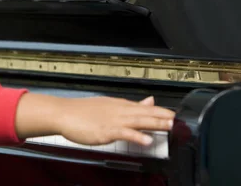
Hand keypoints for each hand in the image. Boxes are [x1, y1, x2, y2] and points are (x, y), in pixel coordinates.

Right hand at [15, 93, 174, 146]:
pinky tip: (146, 140)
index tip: (174, 114)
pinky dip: (136, 136)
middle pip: (144, 113)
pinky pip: (124, 133)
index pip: (143, 107)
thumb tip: (146, 101)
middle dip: (161, 116)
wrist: (63, 113)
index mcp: (119, 105)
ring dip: (154, 123)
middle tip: (177, 119)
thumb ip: (128, 106)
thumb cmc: (81, 112)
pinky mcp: (105, 130)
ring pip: (137, 120)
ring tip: (169, 126)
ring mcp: (112, 120)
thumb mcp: (107, 105)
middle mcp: (118, 111)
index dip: (159, 111)